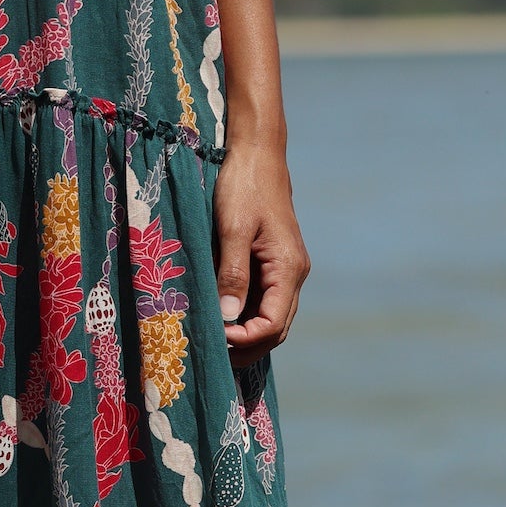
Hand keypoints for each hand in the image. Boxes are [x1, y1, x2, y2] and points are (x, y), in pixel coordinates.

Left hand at [211, 138, 309, 363]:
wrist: (257, 153)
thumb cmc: (243, 186)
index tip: (215, 338)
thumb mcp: (233, 228)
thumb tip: (227, 319)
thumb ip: (232, 274)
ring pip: (272, 315)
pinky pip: (265, 298)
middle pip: (277, 327)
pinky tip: (222, 315)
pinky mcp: (274, 261)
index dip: (246, 339)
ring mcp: (286, 268)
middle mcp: (294, 273)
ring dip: (246, 333)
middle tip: (212, 353)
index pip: (273, 324)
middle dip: (247, 345)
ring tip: (214, 340)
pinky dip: (246, 314)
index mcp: (288, 268)